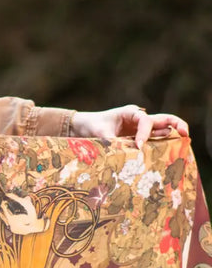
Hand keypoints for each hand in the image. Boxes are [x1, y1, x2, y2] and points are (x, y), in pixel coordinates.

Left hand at [71, 105, 188, 148]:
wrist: (82, 127)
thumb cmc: (91, 126)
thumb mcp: (100, 134)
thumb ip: (113, 142)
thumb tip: (125, 155)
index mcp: (130, 112)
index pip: (146, 121)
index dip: (145, 134)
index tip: (138, 146)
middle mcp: (138, 118)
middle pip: (164, 118)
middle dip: (176, 125)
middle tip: (185, 134)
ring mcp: (140, 128)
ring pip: (162, 129)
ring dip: (172, 136)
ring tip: (182, 144)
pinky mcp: (137, 137)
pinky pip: (153, 140)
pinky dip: (161, 144)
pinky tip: (168, 152)